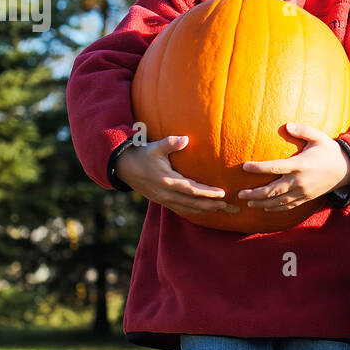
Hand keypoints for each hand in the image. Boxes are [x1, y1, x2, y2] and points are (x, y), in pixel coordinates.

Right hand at [114, 135, 237, 215]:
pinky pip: (179, 208)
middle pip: (192, 203)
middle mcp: (166, 193)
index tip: (222, 193)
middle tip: (227, 206)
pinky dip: (192, 211)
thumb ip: (171, 143)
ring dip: (203, 210)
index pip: (192, 189)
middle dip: (210, 205)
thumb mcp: (155, 147)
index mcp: (167, 181)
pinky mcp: (160, 200)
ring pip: (187, 208)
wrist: (122, 167)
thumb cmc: (142, 154)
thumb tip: (185, 139)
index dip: (207, 193)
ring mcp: (163, 199)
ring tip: (219, 209)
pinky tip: (201, 210)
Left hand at [236, 123, 349, 211]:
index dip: (259, 168)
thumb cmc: (330, 151)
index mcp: (300, 165)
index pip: (275, 168)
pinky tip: (265, 207)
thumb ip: (303, 130)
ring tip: (248, 202)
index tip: (244, 167)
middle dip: (255, 193)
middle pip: (273, 190)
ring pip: (278, 201)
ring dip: (262, 203)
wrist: (346, 171)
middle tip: (240, 193)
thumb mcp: (319, 137)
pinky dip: (275, 208)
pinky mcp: (306, 198)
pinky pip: (288, 206)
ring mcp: (303, 192)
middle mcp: (299, 181)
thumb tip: (287, 125)